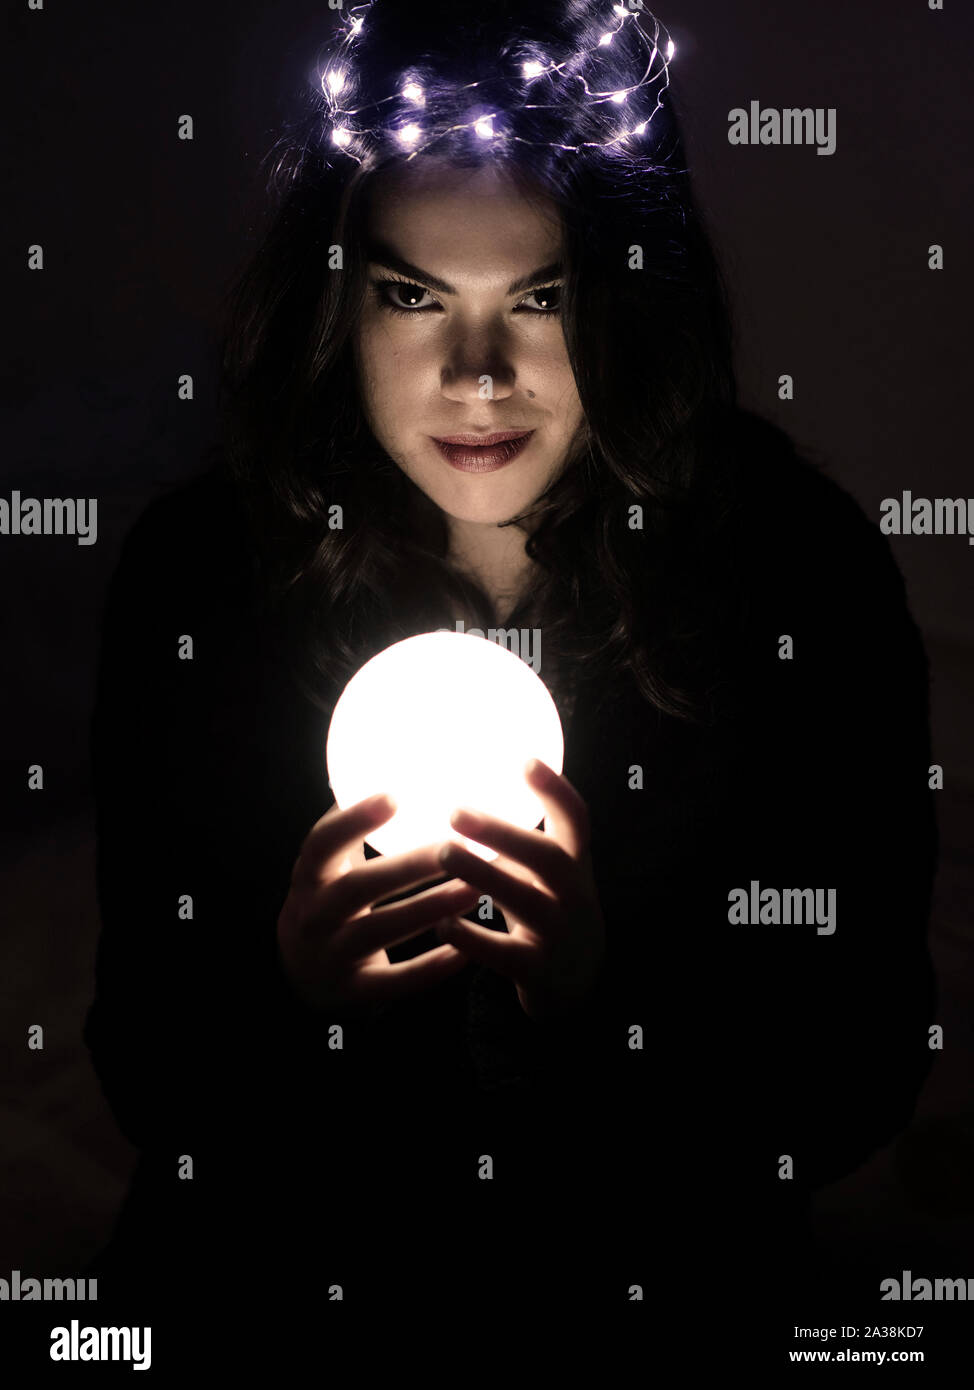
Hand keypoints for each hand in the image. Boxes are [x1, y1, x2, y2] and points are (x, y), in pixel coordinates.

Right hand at [277, 792, 479, 1015]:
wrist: (301, 980)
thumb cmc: (330, 905)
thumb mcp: (329, 869)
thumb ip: (353, 831)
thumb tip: (390, 764)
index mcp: (308, 878)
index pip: (323, 843)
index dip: (354, 820)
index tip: (395, 795)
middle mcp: (313, 916)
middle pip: (359, 887)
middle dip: (410, 866)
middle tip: (458, 845)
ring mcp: (330, 957)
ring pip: (381, 932)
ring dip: (430, 908)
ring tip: (476, 890)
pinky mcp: (352, 994)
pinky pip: (395, 982)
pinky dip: (430, 968)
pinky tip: (466, 950)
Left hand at [436, 759, 605, 1021]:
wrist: (576, 987)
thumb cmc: (546, 912)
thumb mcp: (544, 875)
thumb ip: (515, 843)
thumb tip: (457, 795)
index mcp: (575, 865)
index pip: (576, 819)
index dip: (554, 790)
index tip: (525, 761)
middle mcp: (574, 895)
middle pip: (548, 857)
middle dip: (504, 833)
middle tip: (455, 812)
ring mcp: (560, 935)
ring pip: (527, 901)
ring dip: (484, 875)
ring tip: (443, 853)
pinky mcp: (541, 973)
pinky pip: (507, 954)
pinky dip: (475, 940)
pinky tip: (442, 925)